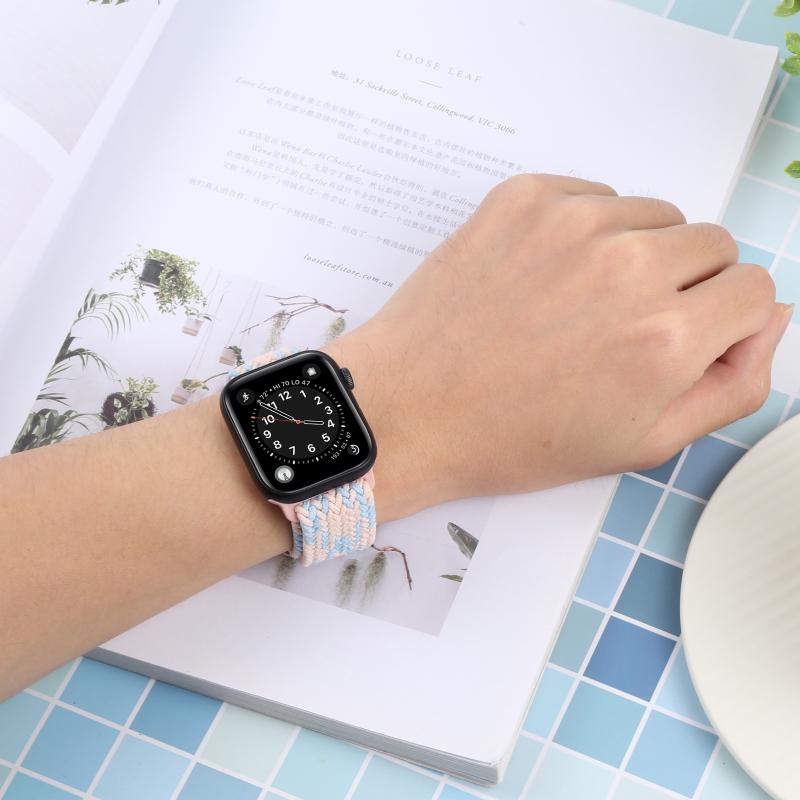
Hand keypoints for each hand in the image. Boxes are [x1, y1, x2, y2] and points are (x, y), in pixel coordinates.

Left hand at [325, 174, 790, 519]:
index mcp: (664, 339)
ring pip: (655, 215)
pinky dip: (586, 230)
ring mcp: (571, 224)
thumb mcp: (640, 443)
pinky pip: (595, 196)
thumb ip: (731, 385)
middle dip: (685, 286)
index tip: (686, 337)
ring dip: (635, 254)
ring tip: (578, 306)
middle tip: (623, 328)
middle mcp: (627, 267)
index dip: (723, 320)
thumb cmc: (514, 438)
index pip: (753, 289)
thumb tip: (768, 318)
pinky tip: (546, 279)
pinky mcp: (524, 198)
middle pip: (712, 244)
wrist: (411, 408)